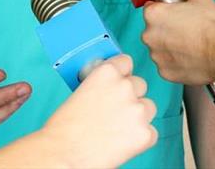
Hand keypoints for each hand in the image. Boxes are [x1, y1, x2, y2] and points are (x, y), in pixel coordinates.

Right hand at [40, 55, 156, 167]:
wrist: (64, 153)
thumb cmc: (65, 127)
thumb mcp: (80, 91)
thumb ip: (100, 84)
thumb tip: (111, 88)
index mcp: (107, 72)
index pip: (126, 62)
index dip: (122, 73)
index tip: (118, 81)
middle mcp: (125, 87)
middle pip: (140, 84)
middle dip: (131, 95)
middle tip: (115, 110)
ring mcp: (138, 110)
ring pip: (148, 107)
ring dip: (138, 115)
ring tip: (118, 128)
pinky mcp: (145, 134)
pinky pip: (151, 132)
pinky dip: (140, 137)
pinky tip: (121, 142)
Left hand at [141, 0, 214, 84]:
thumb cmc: (212, 26)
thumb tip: (188, 1)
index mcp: (153, 14)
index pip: (150, 8)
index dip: (163, 10)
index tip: (171, 14)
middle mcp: (149, 35)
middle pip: (153, 30)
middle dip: (165, 30)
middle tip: (184, 31)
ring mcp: (156, 56)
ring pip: (159, 49)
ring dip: (169, 48)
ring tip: (189, 46)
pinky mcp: (164, 72)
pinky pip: (167, 65)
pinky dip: (176, 63)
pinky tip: (190, 58)